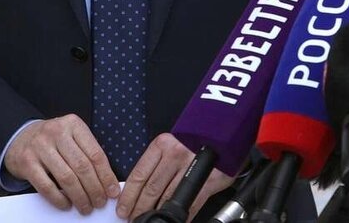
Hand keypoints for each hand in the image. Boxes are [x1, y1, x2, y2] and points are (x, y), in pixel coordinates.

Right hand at [4, 115, 118, 213]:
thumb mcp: (71, 135)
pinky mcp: (27, 163)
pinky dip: (59, 199)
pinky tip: (66, 205)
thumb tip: (107, 180)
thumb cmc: (53, 140)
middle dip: (94, 189)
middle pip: (82, 167)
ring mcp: (40, 147)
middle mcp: (57, 132)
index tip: (112, 191)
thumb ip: (87, 151)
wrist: (20, 137)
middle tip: (100, 203)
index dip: (106, 175)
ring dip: (79, 196)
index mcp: (73, 124)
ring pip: (66, 177)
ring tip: (86, 207)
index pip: (95, 153)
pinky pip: (46, 186)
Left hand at [116, 134, 232, 219]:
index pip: (139, 175)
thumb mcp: (172, 144)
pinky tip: (172, 220)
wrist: (225, 134)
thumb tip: (137, 189)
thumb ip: (156, 163)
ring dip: (155, 213)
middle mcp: (176, 154)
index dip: (128, 196)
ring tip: (149, 220)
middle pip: (151, 190)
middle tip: (133, 218)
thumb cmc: (196, 141)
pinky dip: (180, 216)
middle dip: (139, 209)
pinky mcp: (208, 180)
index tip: (123, 209)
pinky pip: (190, 204)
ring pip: (167, 198)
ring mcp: (192, 167)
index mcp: (163, 144)